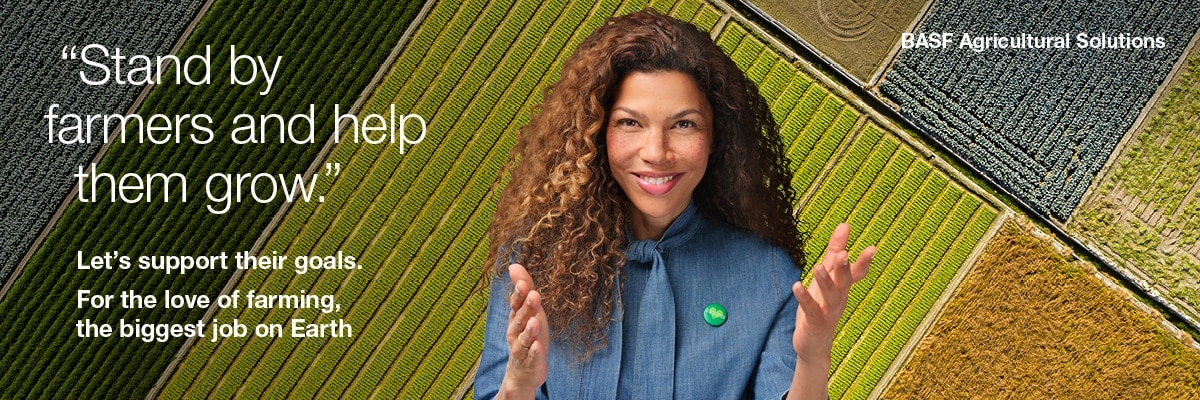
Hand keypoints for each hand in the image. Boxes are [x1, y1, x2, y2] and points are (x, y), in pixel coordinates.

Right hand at [499, 263, 549, 398]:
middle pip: (520, 319)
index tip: (524, 283)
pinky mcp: (530, 363)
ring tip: (535, 321)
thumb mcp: (529, 311)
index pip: (516, 304)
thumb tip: (514, 265)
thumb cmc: (528, 336)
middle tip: (533, 294)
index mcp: (516, 318)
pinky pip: (531, 357)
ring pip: (524, 338)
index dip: (519, 294)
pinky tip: (537, 347)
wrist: (522, 373)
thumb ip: (523, 290)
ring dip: (529, 329)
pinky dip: (533, 352)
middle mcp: (515, 332)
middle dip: (526, 307)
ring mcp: (522, 349)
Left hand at [791, 223, 874, 365]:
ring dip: (825, 282)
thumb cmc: (821, 306)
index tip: (872, 248)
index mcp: (843, 288)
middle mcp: (839, 299)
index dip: (864, 262)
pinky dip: (805, 298)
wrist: (814, 344)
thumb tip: (845, 224)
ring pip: (830, 297)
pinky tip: (796, 286)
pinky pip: (812, 310)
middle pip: (845, 282)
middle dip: (844, 269)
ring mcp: (829, 312)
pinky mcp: (816, 324)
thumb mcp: (827, 276)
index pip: (857, 273)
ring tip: (818, 267)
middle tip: (844, 254)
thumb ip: (834, 251)